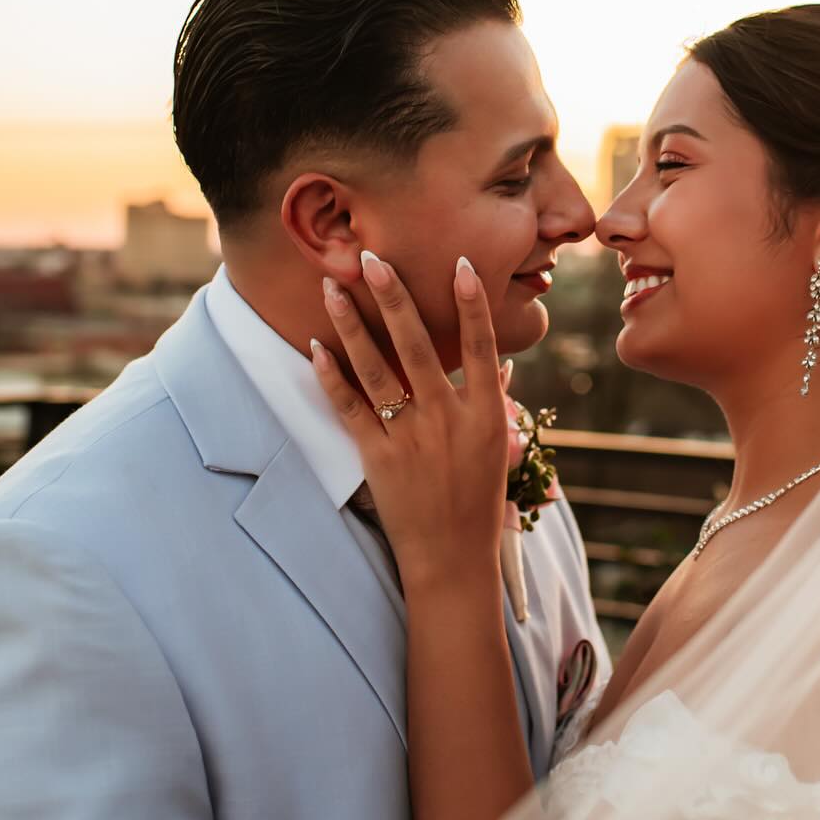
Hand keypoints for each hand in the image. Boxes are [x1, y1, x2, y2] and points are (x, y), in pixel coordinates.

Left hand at [311, 253, 508, 584]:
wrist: (451, 561)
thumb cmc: (479, 504)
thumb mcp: (499, 450)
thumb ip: (497, 402)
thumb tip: (502, 363)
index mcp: (486, 415)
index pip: (482, 346)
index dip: (472, 304)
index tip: (460, 263)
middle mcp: (447, 419)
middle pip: (420, 345)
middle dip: (395, 298)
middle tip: (374, 258)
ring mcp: (410, 437)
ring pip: (378, 368)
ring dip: (353, 324)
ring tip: (333, 287)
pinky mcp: (377, 456)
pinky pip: (350, 407)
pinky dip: (332, 375)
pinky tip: (317, 345)